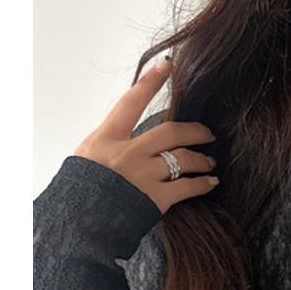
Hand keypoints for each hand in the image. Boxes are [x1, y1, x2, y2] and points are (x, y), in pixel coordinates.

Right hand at [73, 55, 218, 213]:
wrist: (79, 222)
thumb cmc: (80, 192)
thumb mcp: (87, 158)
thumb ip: (110, 144)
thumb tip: (128, 140)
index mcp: (107, 138)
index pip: (131, 103)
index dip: (150, 82)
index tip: (167, 66)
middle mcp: (128, 153)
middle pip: (169, 132)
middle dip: (194, 131)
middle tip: (207, 133)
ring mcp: (144, 175)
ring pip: (183, 159)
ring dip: (202, 159)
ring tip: (210, 162)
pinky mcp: (156, 199)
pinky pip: (187, 186)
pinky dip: (203, 183)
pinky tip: (211, 182)